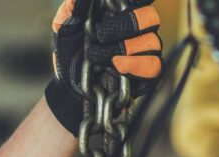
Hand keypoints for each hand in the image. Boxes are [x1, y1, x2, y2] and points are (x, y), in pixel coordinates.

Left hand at [46, 0, 163, 134]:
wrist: (68, 84)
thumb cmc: (70, 51)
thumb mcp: (64, 26)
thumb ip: (73, 7)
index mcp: (122, 11)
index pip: (141, 0)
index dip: (137, 1)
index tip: (122, 4)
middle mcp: (138, 29)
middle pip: (150, 18)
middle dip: (125, 25)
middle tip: (99, 35)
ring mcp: (145, 52)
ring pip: (152, 42)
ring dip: (124, 48)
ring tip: (97, 57)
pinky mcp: (147, 75)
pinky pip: (154, 67)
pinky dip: (135, 66)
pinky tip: (116, 67)